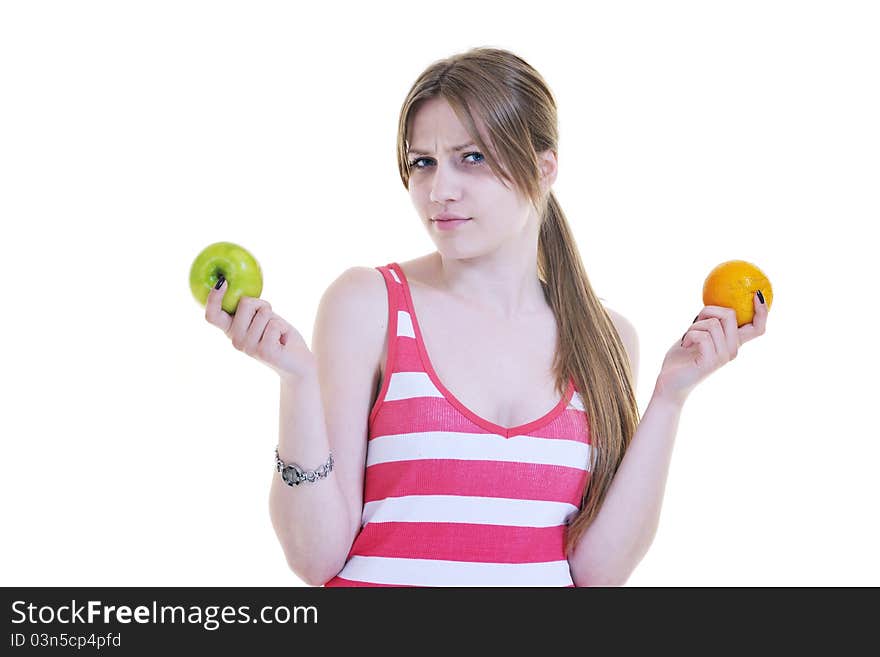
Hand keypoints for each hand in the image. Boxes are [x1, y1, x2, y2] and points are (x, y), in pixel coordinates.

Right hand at [204, 279, 316, 379]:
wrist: (297, 364)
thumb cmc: (279, 335)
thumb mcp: (261, 319)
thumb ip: (250, 309)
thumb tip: (243, 289)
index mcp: (231, 330)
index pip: (212, 315)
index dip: (213, 298)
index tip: (222, 282)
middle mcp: (235, 340)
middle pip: (245, 303)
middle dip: (263, 304)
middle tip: (270, 321)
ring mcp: (248, 347)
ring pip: (264, 313)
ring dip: (276, 319)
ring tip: (278, 334)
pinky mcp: (264, 352)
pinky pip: (275, 324)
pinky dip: (284, 328)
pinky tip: (283, 341)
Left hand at [653, 291, 768, 406]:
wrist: (670, 382)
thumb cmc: (682, 356)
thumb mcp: (698, 334)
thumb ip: (709, 322)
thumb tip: (714, 302)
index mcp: (733, 344)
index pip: (757, 328)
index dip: (762, 311)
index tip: (757, 294)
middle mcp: (733, 351)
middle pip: (731, 315)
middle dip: (709, 310)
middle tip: (695, 321)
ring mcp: (723, 357)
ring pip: (713, 323)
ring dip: (694, 326)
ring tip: (687, 337)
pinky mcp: (710, 362)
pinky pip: (702, 335)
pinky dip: (689, 335)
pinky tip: (684, 345)